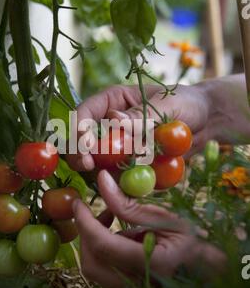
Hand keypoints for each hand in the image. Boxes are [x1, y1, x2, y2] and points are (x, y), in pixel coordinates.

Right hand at [67, 82, 210, 171]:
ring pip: (97, 164)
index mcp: (111, 102)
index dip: (79, 131)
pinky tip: (135, 186)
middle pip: (81, 143)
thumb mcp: (166, 105)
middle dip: (81, 155)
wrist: (207, 120)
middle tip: (90, 166)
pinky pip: (119, 178)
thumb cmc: (186, 102)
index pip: (84, 114)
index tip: (86, 146)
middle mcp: (108, 125)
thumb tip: (115, 121)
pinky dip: (123, 184)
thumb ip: (141, 116)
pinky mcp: (129, 166)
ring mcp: (118, 148)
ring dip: (102, 172)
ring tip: (119, 175)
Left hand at [73, 170, 225, 287]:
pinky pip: (107, 269)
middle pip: (91, 263)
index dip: (84, 221)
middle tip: (93, 210)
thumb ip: (129, 204)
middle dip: (85, 235)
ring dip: (94, 241)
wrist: (212, 269)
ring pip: (96, 269)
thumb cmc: (196, 240)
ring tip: (112, 216)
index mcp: (150, 264)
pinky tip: (121, 230)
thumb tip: (102, 181)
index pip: (102, 244)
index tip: (77, 202)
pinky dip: (105, 248)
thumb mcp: (165, 217)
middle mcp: (138, 284)